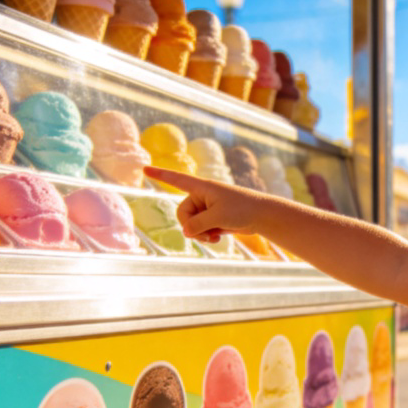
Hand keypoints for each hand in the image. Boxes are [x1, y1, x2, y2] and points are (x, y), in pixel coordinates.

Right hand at [144, 166, 265, 242]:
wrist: (263, 216)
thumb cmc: (243, 209)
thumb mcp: (217, 217)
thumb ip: (197, 224)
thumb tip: (186, 232)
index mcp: (202, 187)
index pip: (177, 179)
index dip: (160, 175)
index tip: (144, 168)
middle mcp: (202, 196)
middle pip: (182, 214)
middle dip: (192, 227)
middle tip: (206, 233)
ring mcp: (207, 208)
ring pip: (191, 225)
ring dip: (200, 234)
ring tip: (214, 237)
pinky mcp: (213, 218)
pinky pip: (200, 230)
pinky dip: (206, 236)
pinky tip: (217, 239)